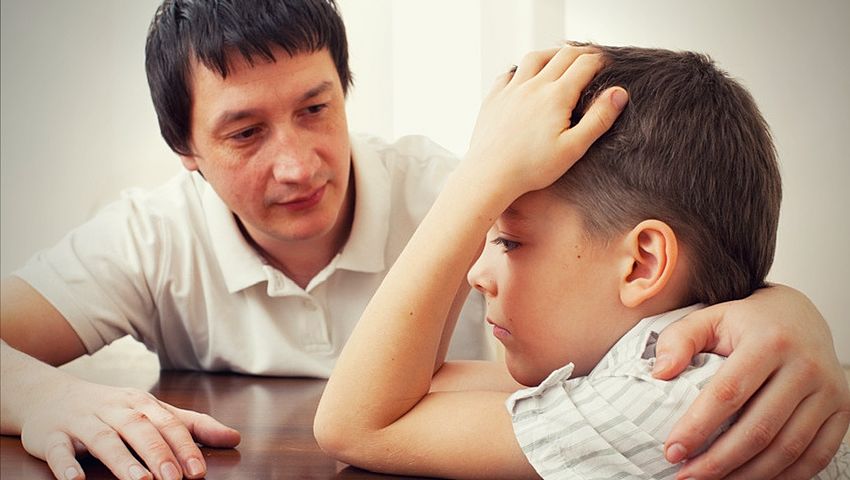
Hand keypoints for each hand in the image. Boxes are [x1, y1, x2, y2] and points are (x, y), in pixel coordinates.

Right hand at [19, 374, 239, 479]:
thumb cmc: (112, 409)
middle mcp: (114, 409)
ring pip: (103, 439)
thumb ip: (192, 426)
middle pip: (139, 429)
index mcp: (141, 403)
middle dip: (158, 454)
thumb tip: (235, 438)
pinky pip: (57, 449)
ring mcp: (82, 421)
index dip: (184, 447)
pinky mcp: (50, 435)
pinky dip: (66, 464)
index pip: (168, 424)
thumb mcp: (152, 412)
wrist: (48, 395)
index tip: (199, 471)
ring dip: (122, 460)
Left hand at [464, 45, 627, 199]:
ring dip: (552, 53)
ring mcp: (511, 90)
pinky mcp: (494, 98)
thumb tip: (619, 93)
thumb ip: (598, 118)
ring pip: (534, 58)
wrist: (489, 175)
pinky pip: (509, 73)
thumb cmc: (531, 168)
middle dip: (582, 53)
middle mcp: (533, 86)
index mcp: (556, 96)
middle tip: (592, 58)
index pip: (585, 64)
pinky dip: (522, 69)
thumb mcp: (574, 148)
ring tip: (561, 58)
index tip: (608, 63)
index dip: (600, 60)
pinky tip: (525, 76)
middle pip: (562, 55)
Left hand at [652, 284, 849, 478]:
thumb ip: (679, 340)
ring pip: (787, 448)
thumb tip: (659, 373)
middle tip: (686, 476)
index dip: (698, 426)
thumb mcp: (710, 317)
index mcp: (769, 341)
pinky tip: (750, 479)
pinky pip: (815, 455)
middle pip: (758, 428)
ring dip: (747, 474)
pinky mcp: (843, 410)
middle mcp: (805, 366)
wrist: (800, 315)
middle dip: (718, 461)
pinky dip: (783, 476)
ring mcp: (829, 391)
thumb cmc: (747, 322)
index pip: (728, 393)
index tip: (672, 451)